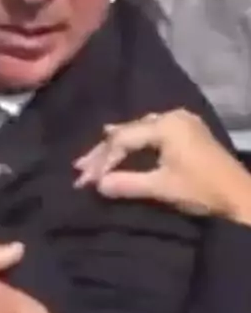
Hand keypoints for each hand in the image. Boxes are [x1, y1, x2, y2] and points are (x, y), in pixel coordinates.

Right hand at [74, 109, 250, 224]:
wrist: (242, 196)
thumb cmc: (202, 190)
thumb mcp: (161, 188)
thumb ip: (126, 183)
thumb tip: (96, 185)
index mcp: (166, 125)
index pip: (122, 140)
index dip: (101, 161)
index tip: (83, 180)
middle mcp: (173, 116)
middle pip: (128, 132)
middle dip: (104, 153)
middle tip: (79, 169)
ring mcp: (182, 121)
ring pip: (138, 131)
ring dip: (117, 148)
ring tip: (93, 160)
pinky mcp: (188, 131)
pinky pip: (151, 132)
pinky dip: (134, 144)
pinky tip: (121, 150)